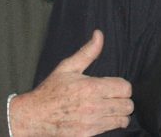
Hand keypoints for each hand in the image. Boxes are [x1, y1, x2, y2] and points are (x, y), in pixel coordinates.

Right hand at [10, 30, 132, 135]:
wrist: (32, 117)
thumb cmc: (50, 91)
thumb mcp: (67, 67)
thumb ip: (88, 52)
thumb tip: (99, 34)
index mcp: (91, 87)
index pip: (125, 88)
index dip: (123, 86)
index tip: (115, 86)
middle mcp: (94, 106)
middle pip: (128, 104)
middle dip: (123, 100)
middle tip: (114, 98)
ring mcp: (91, 123)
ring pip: (123, 119)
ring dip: (120, 113)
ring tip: (111, 108)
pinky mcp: (87, 135)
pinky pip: (111, 129)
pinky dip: (111, 124)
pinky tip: (103, 118)